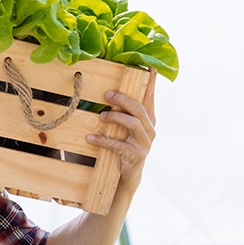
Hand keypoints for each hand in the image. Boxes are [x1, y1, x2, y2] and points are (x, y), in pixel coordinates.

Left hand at [88, 68, 157, 192]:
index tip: (151, 67)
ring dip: (115, 117)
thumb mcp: (125, 130)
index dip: (151, 83)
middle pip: (139, 109)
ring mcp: (145, 143)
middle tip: (108, 95)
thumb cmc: (125, 148)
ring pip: (132, 123)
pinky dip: (103, 140)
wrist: (128, 177)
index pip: (151, 98)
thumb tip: (110, 95)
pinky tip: (91, 138)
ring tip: (101, 116)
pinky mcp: (136, 155)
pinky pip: (118, 144)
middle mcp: (150, 130)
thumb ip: (124, 114)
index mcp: (149, 120)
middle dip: (123, 99)